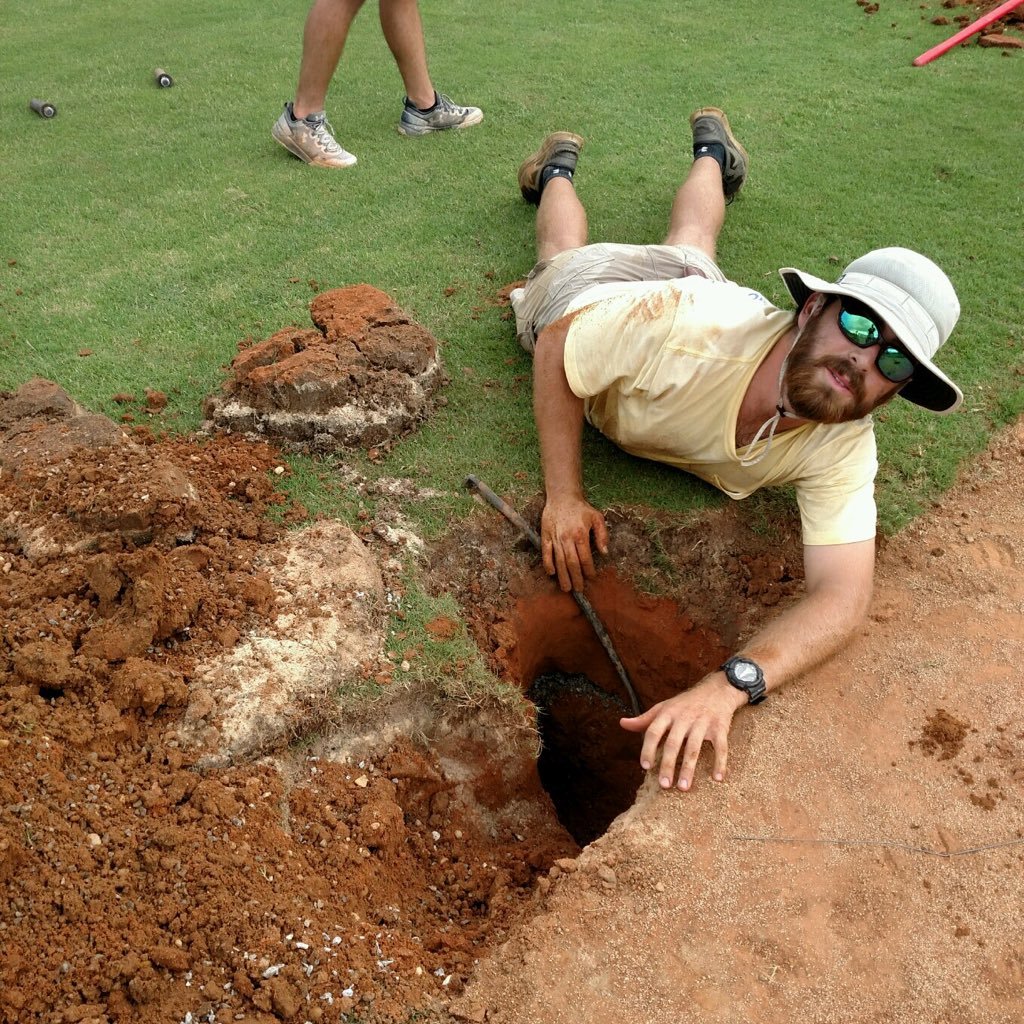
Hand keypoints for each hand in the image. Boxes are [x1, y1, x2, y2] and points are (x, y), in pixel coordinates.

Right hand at [540, 494, 608, 591]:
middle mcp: (567, 538)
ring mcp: (555, 538)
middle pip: (572, 563)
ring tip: (566, 588)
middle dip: (576, 578)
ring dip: (563, 576)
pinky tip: (552, 573)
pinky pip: (546, 553)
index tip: (591, 577)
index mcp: (581, 535)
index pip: (585, 558)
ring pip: (559, 561)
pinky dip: (548, 564)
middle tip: (579, 590)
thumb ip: (602, 535)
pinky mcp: (546, 536)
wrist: (562, 497)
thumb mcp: (597, 517)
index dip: (588, 570)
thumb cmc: (581, 508)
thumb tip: (605, 552)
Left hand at [619, 675, 745, 790]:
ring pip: (694, 748)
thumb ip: (644, 719)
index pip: (653, 731)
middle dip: (668, 765)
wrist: (717, 689)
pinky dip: (720, 762)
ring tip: (683, 787)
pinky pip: (721, 747)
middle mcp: (684, 717)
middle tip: (664, 785)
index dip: (648, 748)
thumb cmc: (685, 703)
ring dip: (688, 768)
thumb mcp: (664, 708)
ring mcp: (703, 722)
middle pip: (673, 743)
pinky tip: (718, 778)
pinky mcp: (720, 727)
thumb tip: (622, 723)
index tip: (645, 767)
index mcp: (668, 713)